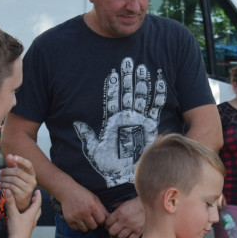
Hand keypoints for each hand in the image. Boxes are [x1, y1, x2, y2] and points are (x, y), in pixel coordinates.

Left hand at [0, 154, 36, 211]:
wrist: (20, 202)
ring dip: (3, 179)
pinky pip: (11, 187)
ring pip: (13, 180)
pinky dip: (3, 185)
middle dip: (6, 171)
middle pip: (18, 172)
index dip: (21, 160)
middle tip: (0, 172)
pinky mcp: (23, 195)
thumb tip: (9, 155)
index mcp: (32, 174)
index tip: (14, 157)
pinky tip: (0, 185)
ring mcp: (28, 189)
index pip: (29, 165)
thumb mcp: (16, 175)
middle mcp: (32, 181)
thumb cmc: (18, 186)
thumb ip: (12, 165)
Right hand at [5, 188, 42, 237]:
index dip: (38, 196)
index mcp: (31, 215)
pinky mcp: (26, 232)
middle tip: (35, 198)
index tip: (38, 191)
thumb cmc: (16, 230)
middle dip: (37, 203)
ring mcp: (30, 227)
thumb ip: (10, 202)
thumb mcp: (12, 214)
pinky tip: (24, 219)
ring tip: (30, 208)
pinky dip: (29, 218)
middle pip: (38, 210)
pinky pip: (30, 223)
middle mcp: (32, 221)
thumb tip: (7, 190)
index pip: (37, 203)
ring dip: (34, 211)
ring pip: (35, 217)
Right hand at [58, 183, 107, 231]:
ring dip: (86, 226)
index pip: (101, 220)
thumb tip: (109, 217)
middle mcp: (84, 212)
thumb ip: (102, 208)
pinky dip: (78, 226)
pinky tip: (78, 220)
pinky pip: (76, 229)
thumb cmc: (82, 194)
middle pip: (93, 226)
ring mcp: (75, 217)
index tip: (98, 217)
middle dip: (94, 223)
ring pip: (85, 229)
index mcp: (92, 206)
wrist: (67, 191)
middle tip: (91, 218)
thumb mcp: (94, 198)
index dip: (101, 220)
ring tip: (84, 219)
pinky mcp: (69, 219)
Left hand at [72, 58, 166, 185]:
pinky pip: (156, 108)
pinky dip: (158, 95)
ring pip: (141, 97)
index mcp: (112, 121)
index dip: (112, 86)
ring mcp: (139, 120)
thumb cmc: (108, 165)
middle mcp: (126, 118)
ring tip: (142, 67)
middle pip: (127, 93)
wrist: (125, 176)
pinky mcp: (151, 126)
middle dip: (127, 78)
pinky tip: (160, 81)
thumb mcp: (94, 151)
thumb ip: (87, 136)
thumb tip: (76, 123)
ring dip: (141, 83)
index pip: (112, 99)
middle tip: (127, 61)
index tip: (112, 72)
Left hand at [104, 196, 144, 237]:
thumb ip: (115, 208)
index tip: (108, 226)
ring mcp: (131, 227)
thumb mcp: (124, 203)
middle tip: (114, 230)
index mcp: (119, 212)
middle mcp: (124, 220)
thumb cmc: (136, 204)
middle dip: (112, 231)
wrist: (149, 205)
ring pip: (120, 237)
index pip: (107, 223)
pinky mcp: (138, 231)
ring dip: (120, 236)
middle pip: (112, 232)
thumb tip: (107, 211)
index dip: (106, 225)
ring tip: (121, 233)